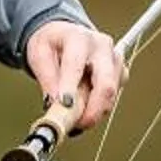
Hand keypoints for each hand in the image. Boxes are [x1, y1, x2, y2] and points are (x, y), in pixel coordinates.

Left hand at [23, 19, 124, 134]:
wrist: (65, 35)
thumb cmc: (52, 44)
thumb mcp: (39, 55)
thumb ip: (47, 79)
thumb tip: (56, 104)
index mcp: (78, 37)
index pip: (76, 64)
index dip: (70, 86)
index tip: (64, 105)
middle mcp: (102, 46)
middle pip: (106, 83)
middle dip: (93, 109)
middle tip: (77, 125)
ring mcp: (115, 60)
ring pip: (111, 94)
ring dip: (94, 112)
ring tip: (75, 119)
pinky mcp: (120, 72)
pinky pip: (113, 97)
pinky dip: (99, 109)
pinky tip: (84, 110)